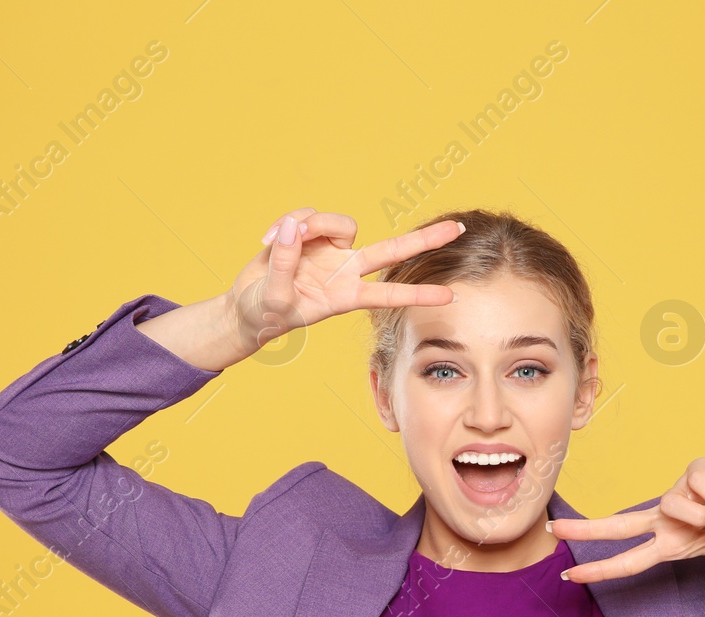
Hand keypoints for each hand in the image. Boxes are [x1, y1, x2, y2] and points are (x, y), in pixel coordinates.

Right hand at [228, 207, 463, 354]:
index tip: (449, 296)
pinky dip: (284, 224)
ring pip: (337, 222)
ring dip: (308, 224)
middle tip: (458, 229)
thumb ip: (285, 262)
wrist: (246, 305)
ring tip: (276, 241)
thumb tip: (293, 227)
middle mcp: (344, 269)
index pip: (388, 295)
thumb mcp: (273, 297)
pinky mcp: (309, 234)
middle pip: (392, 250)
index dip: (417, 294)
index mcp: (345, 295)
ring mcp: (330, 250)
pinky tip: (266, 240)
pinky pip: (304, 216)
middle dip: (424, 240)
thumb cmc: (264, 313)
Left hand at [549, 458, 704, 583]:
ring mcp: (679, 493)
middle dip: (585, 530)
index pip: (629, 560)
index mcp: (670, 545)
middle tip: (553, 530)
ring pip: (670, 504)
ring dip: (700, 515)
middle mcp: (667, 520)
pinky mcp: (695, 471)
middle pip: (618, 526)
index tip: (571, 575)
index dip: (601, 569)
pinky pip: (696, 483)